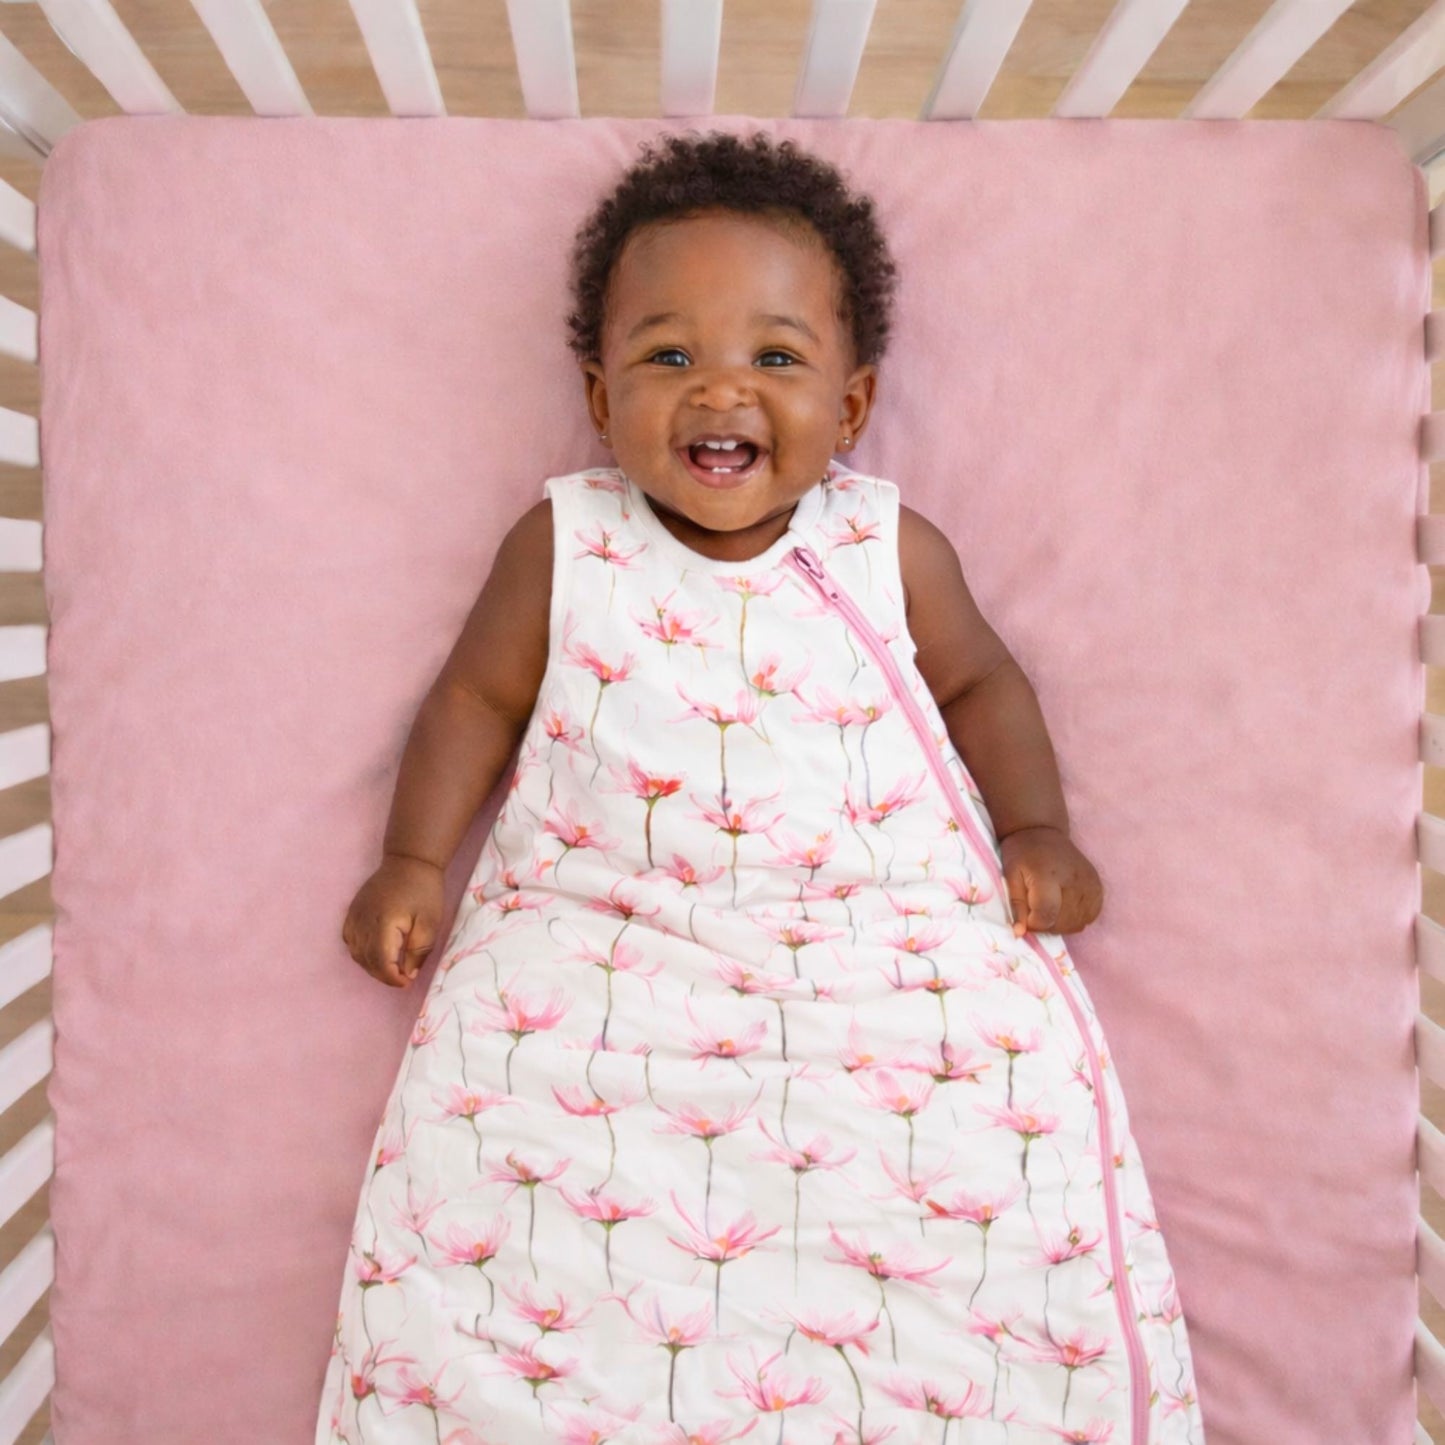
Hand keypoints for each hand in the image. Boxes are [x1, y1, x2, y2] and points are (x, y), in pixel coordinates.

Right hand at [341, 853, 444, 987]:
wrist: (409, 861)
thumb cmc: (424, 890)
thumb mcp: (430, 923)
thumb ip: (418, 951)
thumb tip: (408, 974)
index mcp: (384, 923)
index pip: (380, 962)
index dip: (392, 978)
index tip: (407, 982)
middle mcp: (363, 921)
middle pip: (366, 960)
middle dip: (384, 975)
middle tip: (402, 977)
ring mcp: (354, 916)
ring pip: (355, 953)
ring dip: (372, 966)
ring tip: (392, 966)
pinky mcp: (352, 912)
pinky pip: (350, 940)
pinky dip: (361, 952)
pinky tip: (376, 952)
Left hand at [999, 826, 1103, 937]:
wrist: (1042, 832)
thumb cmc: (1022, 853)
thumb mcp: (1009, 876)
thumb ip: (1016, 906)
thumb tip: (1020, 933)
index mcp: (1048, 876)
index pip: (1046, 915)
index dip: (1033, 923)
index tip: (1025, 915)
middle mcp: (1074, 880)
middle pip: (1062, 923)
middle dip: (1045, 924)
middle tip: (1035, 910)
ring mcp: (1090, 884)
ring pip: (1077, 924)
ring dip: (1061, 924)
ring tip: (1049, 907)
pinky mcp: (1098, 887)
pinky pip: (1091, 916)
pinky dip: (1076, 918)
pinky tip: (1064, 907)